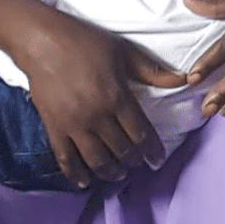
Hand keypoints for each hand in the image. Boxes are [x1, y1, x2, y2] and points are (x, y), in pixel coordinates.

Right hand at [19, 12, 184, 187]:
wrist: (41, 40)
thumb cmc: (85, 42)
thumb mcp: (124, 51)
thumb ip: (153, 71)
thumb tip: (183, 79)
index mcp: (117, 97)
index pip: (141, 133)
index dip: (153, 151)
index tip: (158, 160)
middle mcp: (97, 115)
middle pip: (122, 150)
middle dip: (133, 161)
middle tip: (137, 163)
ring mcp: (74, 124)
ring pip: (97, 160)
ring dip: (110, 171)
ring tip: (118, 173)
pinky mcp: (53, 127)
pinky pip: (65, 158)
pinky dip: (75, 174)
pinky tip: (84, 182)